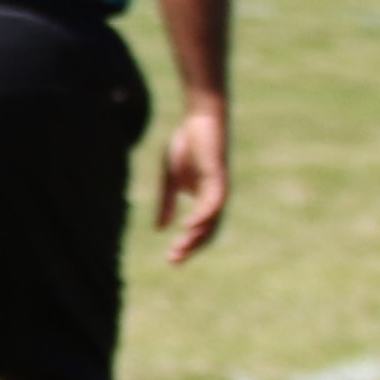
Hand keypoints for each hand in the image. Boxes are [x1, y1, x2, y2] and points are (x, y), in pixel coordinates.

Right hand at [157, 100, 228, 263]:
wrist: (200, 119)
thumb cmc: (187, 144)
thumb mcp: (170, 179)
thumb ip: (167, 203)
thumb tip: (161, 229)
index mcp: (205, 198)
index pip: (200, 229)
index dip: (187, 244)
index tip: (171, 258)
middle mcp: (215, 198)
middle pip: (208, 230)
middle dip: (191, 247)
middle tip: (174, 261)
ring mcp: (218, 189)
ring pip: (211, 220)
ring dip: (195, 236)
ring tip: (179, 248)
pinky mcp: (218, 177)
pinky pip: (213, 202)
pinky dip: (202, 216)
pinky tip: (188, 226)